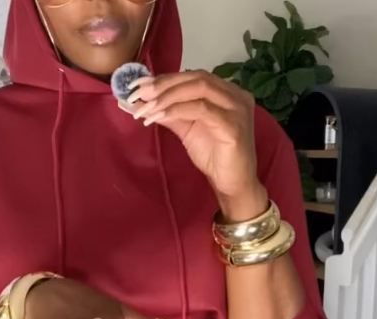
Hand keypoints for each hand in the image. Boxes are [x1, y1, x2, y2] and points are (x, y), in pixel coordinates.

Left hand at [130, 70, 260, 201]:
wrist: (233, 184)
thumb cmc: (215, 158)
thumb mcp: (188, 130)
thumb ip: (170, 113)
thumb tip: (144, 101)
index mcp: (226, 92)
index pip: (194, 76)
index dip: (165, 78)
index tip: (139, 85)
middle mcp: (235, 95)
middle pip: (196, 78)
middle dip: (164, 84)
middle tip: (139, 94)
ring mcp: (237, 108)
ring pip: (199, 88)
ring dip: (169, 96)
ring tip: (147, 107)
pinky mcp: (233, 125)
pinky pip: (202, 109)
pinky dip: (178, 110)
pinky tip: (161, 116)